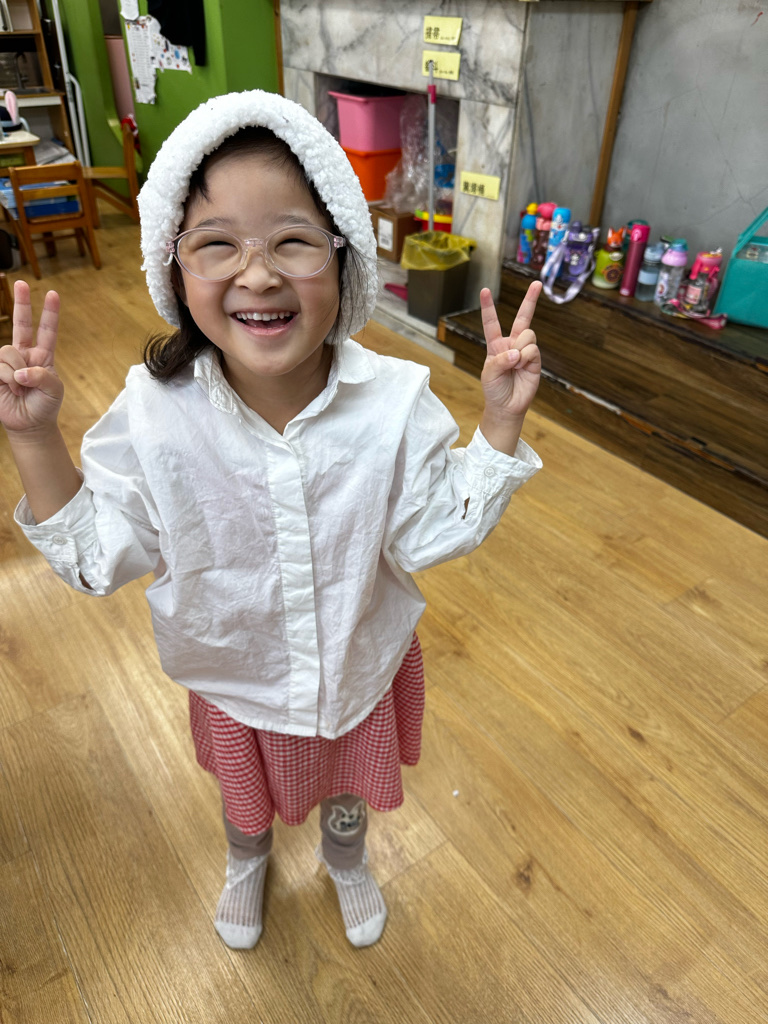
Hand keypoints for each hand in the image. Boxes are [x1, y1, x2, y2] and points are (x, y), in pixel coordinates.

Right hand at [0, 280, 62, 433]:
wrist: (30, 424)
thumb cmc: (45, 406)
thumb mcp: (53, 391)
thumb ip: (41, 376)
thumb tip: (20, 371)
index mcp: (43, 356)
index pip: (47, 331)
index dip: (50, 314)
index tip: (53, 294)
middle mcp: (24, 354)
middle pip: (21, 324)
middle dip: (21, 303)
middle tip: (21, 283)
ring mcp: (8, 362)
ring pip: (7, 351)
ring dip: (15, 372)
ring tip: (20, 388)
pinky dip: (7, 379)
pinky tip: (11, 389)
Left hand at [479, 281, 541, 419]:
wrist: (507, 407)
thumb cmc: (494, 389)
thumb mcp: (488, 374)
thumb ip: (499, 360)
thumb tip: (517, 353)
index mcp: (496, 345)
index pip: (492, 322)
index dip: (488, 307)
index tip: (484, 290)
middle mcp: (512, 344)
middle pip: (522, 318)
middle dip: (530, 300)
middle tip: (537, 283)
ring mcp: (525, 351)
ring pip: (528, 335)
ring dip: (520, 348)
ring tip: (515, 364)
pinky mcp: (535, 361)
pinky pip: (533, 349)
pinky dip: (526, 357)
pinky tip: (522, 367)